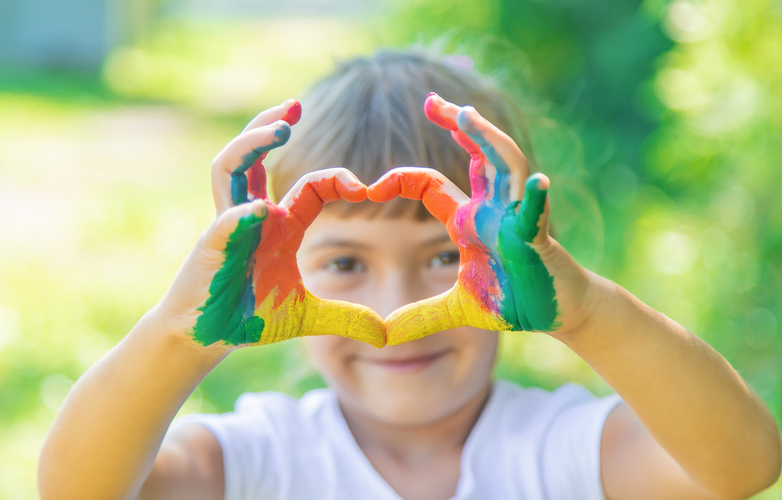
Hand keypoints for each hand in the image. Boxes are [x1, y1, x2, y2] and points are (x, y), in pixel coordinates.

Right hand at [160, 99, 385, 350]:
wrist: (208, 337)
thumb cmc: (251, 318)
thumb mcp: (309, 317)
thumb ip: (346, 318)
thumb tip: (385, 335)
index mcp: (280, 226)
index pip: (309, 187)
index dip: (335, 179)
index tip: (365, 186)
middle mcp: (253, 216)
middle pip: (256, 158)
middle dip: (270, 129)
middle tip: (296, 106)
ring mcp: (228, 226)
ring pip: (230, 169)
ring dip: (251, 146)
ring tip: (278, 128)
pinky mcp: (211, 248)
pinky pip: (224, 222)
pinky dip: (240, 215)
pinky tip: (259, 211)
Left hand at [368, 93, 597, 344]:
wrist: (556, 311)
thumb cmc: (512, 299)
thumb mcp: (456, 309)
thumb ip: (421, 316)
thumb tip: (383, 333)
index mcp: (470, 221)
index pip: (432, 185)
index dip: (403, 179)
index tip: (373, 184)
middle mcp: (493, 210)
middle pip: (476, 155)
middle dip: (458, 126)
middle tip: (431, 100)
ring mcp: (518, 219)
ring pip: (506, 168)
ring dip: (489, 141)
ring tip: (467, 115)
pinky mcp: (538, 239)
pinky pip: (536, 215)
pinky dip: (536, 199)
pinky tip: (536, 183)